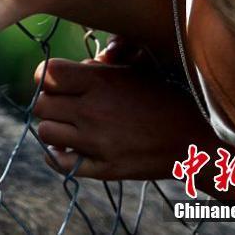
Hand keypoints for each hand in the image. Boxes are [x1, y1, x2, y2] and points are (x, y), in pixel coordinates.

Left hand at [32, 56, 218, 180]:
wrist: (194, 140)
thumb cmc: (163, 98)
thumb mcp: (133, 72)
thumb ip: (98, 67)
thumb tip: (71, 69)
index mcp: (100, 82)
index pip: (46, 74)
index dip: (46, 76)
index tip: (56, 81)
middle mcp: (93, 110)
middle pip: (40, 104)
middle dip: (49, 101)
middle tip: (63, 104)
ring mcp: (97, 142)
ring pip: (45, 132)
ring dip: (53, 127)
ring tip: (68, 125)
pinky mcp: (103, 167)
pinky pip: (59, 163)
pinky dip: (56, 156)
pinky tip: (67, 148)